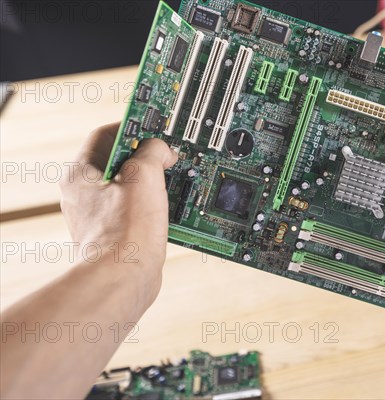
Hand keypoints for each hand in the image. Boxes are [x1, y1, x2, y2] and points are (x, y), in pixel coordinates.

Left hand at [60, 123, 177, 302]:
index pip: (106, 134)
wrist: (124, 281)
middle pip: (121, 160)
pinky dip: (154, 203)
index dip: (134, 127)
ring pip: (131, 185)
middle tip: (171, 154)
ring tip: (175, 179)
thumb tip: (161, 149)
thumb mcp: (143, 177)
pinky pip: (137, 208)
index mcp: (81, 176)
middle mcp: (85, 195)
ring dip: (155, 180)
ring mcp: (101, 215)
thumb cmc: (125, 234)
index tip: (157, 126)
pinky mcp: (117, 233)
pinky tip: (172, 205)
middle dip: (149, 156)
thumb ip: (153, 152)